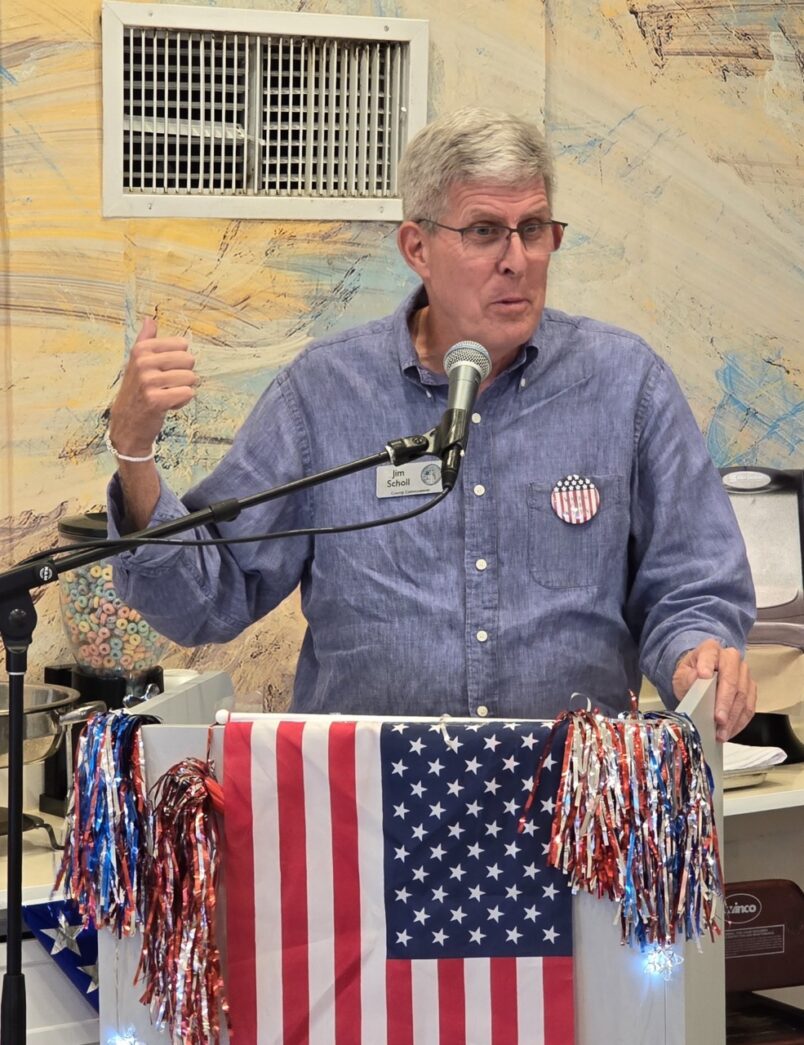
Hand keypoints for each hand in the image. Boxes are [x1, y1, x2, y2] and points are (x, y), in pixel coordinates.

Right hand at [108, 316, 197, 455]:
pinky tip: (167, 405)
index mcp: (141, 349)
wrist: (127, 423)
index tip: (163, 371)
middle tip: (167, 385)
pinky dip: (182, 402)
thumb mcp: (137, 362)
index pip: (182, 344)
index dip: (179, 361)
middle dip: (184, 375)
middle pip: (190, 360)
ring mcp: (148, 381)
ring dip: (183, 390)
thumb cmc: (137, 390)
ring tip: (166, 395)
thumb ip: (146, 340)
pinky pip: (188, 393)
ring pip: (191, 378)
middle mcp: (143, 362)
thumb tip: (149, 319)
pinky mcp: (156, 400)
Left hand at [672, 639, 756, 741]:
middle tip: (718, 720)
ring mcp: (743, 673)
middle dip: (725, 703)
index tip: (703, 676)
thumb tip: (698, 678)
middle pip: (732, 680)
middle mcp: (731, 658)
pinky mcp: (750, 688)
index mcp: (711, 649)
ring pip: (743, 696)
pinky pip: (750, 707)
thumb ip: (687, 677)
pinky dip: (740, 721)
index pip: (710, 655)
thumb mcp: (681, 676)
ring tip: (722, 732)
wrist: (699, 678)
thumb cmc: (691, 676)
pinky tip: (730, 731)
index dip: (707, 665)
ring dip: (733, 717)